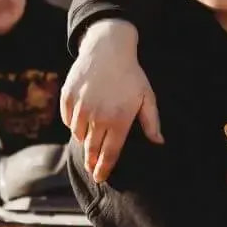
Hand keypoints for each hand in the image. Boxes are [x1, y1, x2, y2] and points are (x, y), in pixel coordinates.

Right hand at [61, 22, 162, 181]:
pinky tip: (81, 122)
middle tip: (92, 169)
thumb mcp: (147, 97)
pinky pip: (68, 120)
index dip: (104, 168)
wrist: (107, 48)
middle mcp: (98, 116)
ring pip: (78, 136)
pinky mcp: (67, 98)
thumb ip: (151, 122)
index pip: (110, 153)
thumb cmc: (131, 74)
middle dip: (92, 162)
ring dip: (84, 141)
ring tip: (90, 142)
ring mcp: (81, 107)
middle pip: (92, 149)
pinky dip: (74, 124)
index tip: (100, 178)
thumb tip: (159, 142)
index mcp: (119, 120)